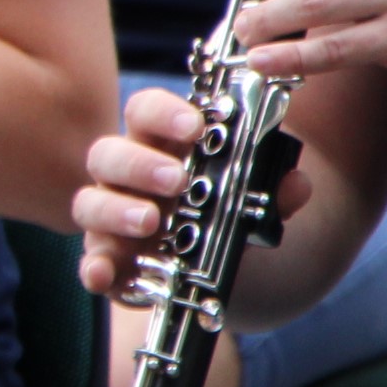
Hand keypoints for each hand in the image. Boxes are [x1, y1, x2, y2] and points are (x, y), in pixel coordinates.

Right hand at [72, 86, 314, 297]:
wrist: (221, 270)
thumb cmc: (224, 216)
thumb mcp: (252, 202)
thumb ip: (272, 193)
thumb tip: (297, 183)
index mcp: (159, 146)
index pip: (145, 112)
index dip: (164, 114)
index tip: (194, 127)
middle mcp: (126, 177)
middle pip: (108, 153)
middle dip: (139, 164)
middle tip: (175, 179)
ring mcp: (111, 217)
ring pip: (89, 202)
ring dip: (116, 210)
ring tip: (149, 221)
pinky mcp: (107, 259)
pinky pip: (90, 259)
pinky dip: (92, 266)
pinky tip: (102, 275)